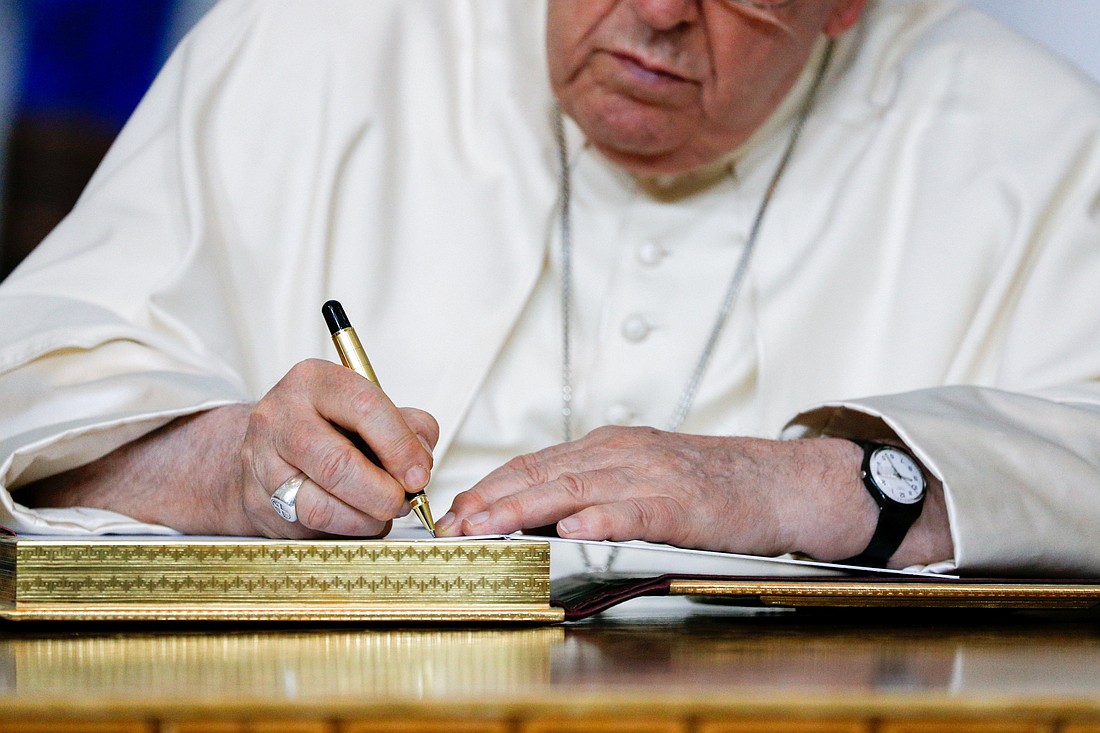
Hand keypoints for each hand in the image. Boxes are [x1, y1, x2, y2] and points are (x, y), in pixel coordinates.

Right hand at [240, 359, 437, 537]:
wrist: (270, 446)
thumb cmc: (329, 425)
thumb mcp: (371, 409)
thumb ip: (409, 427)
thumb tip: (420, 461)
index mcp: (315, 381)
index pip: (365, 407)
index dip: (399, 446)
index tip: (419, 473)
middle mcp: (281, 416)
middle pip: (337, 463)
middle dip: (382, 492)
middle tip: (404, 500)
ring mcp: (263, 461)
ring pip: (320, 505)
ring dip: (365, 518)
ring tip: (383, 512)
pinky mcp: (259, 501)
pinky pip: (311, 527)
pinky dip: (346, 529)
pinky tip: (359, 519)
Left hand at [436, 425, 875, 559]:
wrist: (781, 482)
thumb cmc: (711, 485)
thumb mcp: (642, 473)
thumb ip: (594, 486)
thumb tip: (538, 514)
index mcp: (608, 447)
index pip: (533, 463)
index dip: (489, 486)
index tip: (454, 511)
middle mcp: (623, 453)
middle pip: (543, 473)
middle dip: (491, 500)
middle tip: (452, 524)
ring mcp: (652, 475)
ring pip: (576, 488)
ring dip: (524, 509)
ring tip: (487, 526)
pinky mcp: (684, 503)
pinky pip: (635, 511)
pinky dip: (601, 519)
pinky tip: (573, 530)